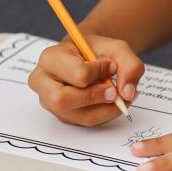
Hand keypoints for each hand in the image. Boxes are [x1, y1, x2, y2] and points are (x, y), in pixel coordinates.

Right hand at [28, 34, 145, 125]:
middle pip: (63, 100)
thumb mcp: (117, 48)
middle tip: (114, 91)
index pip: (75, 73)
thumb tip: (128, 93)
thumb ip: (129, 65)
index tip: (111, 66)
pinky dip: (103, 114)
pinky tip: (109, 101)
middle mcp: (42, 81)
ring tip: (117, 96)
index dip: (99, 72)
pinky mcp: (61, 115)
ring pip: (78, 115)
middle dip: (96, 97)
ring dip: (105, 109)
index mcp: (50, 58)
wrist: (88, 56)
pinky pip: (85, 122)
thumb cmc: (96, 51)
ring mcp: (49, 101)